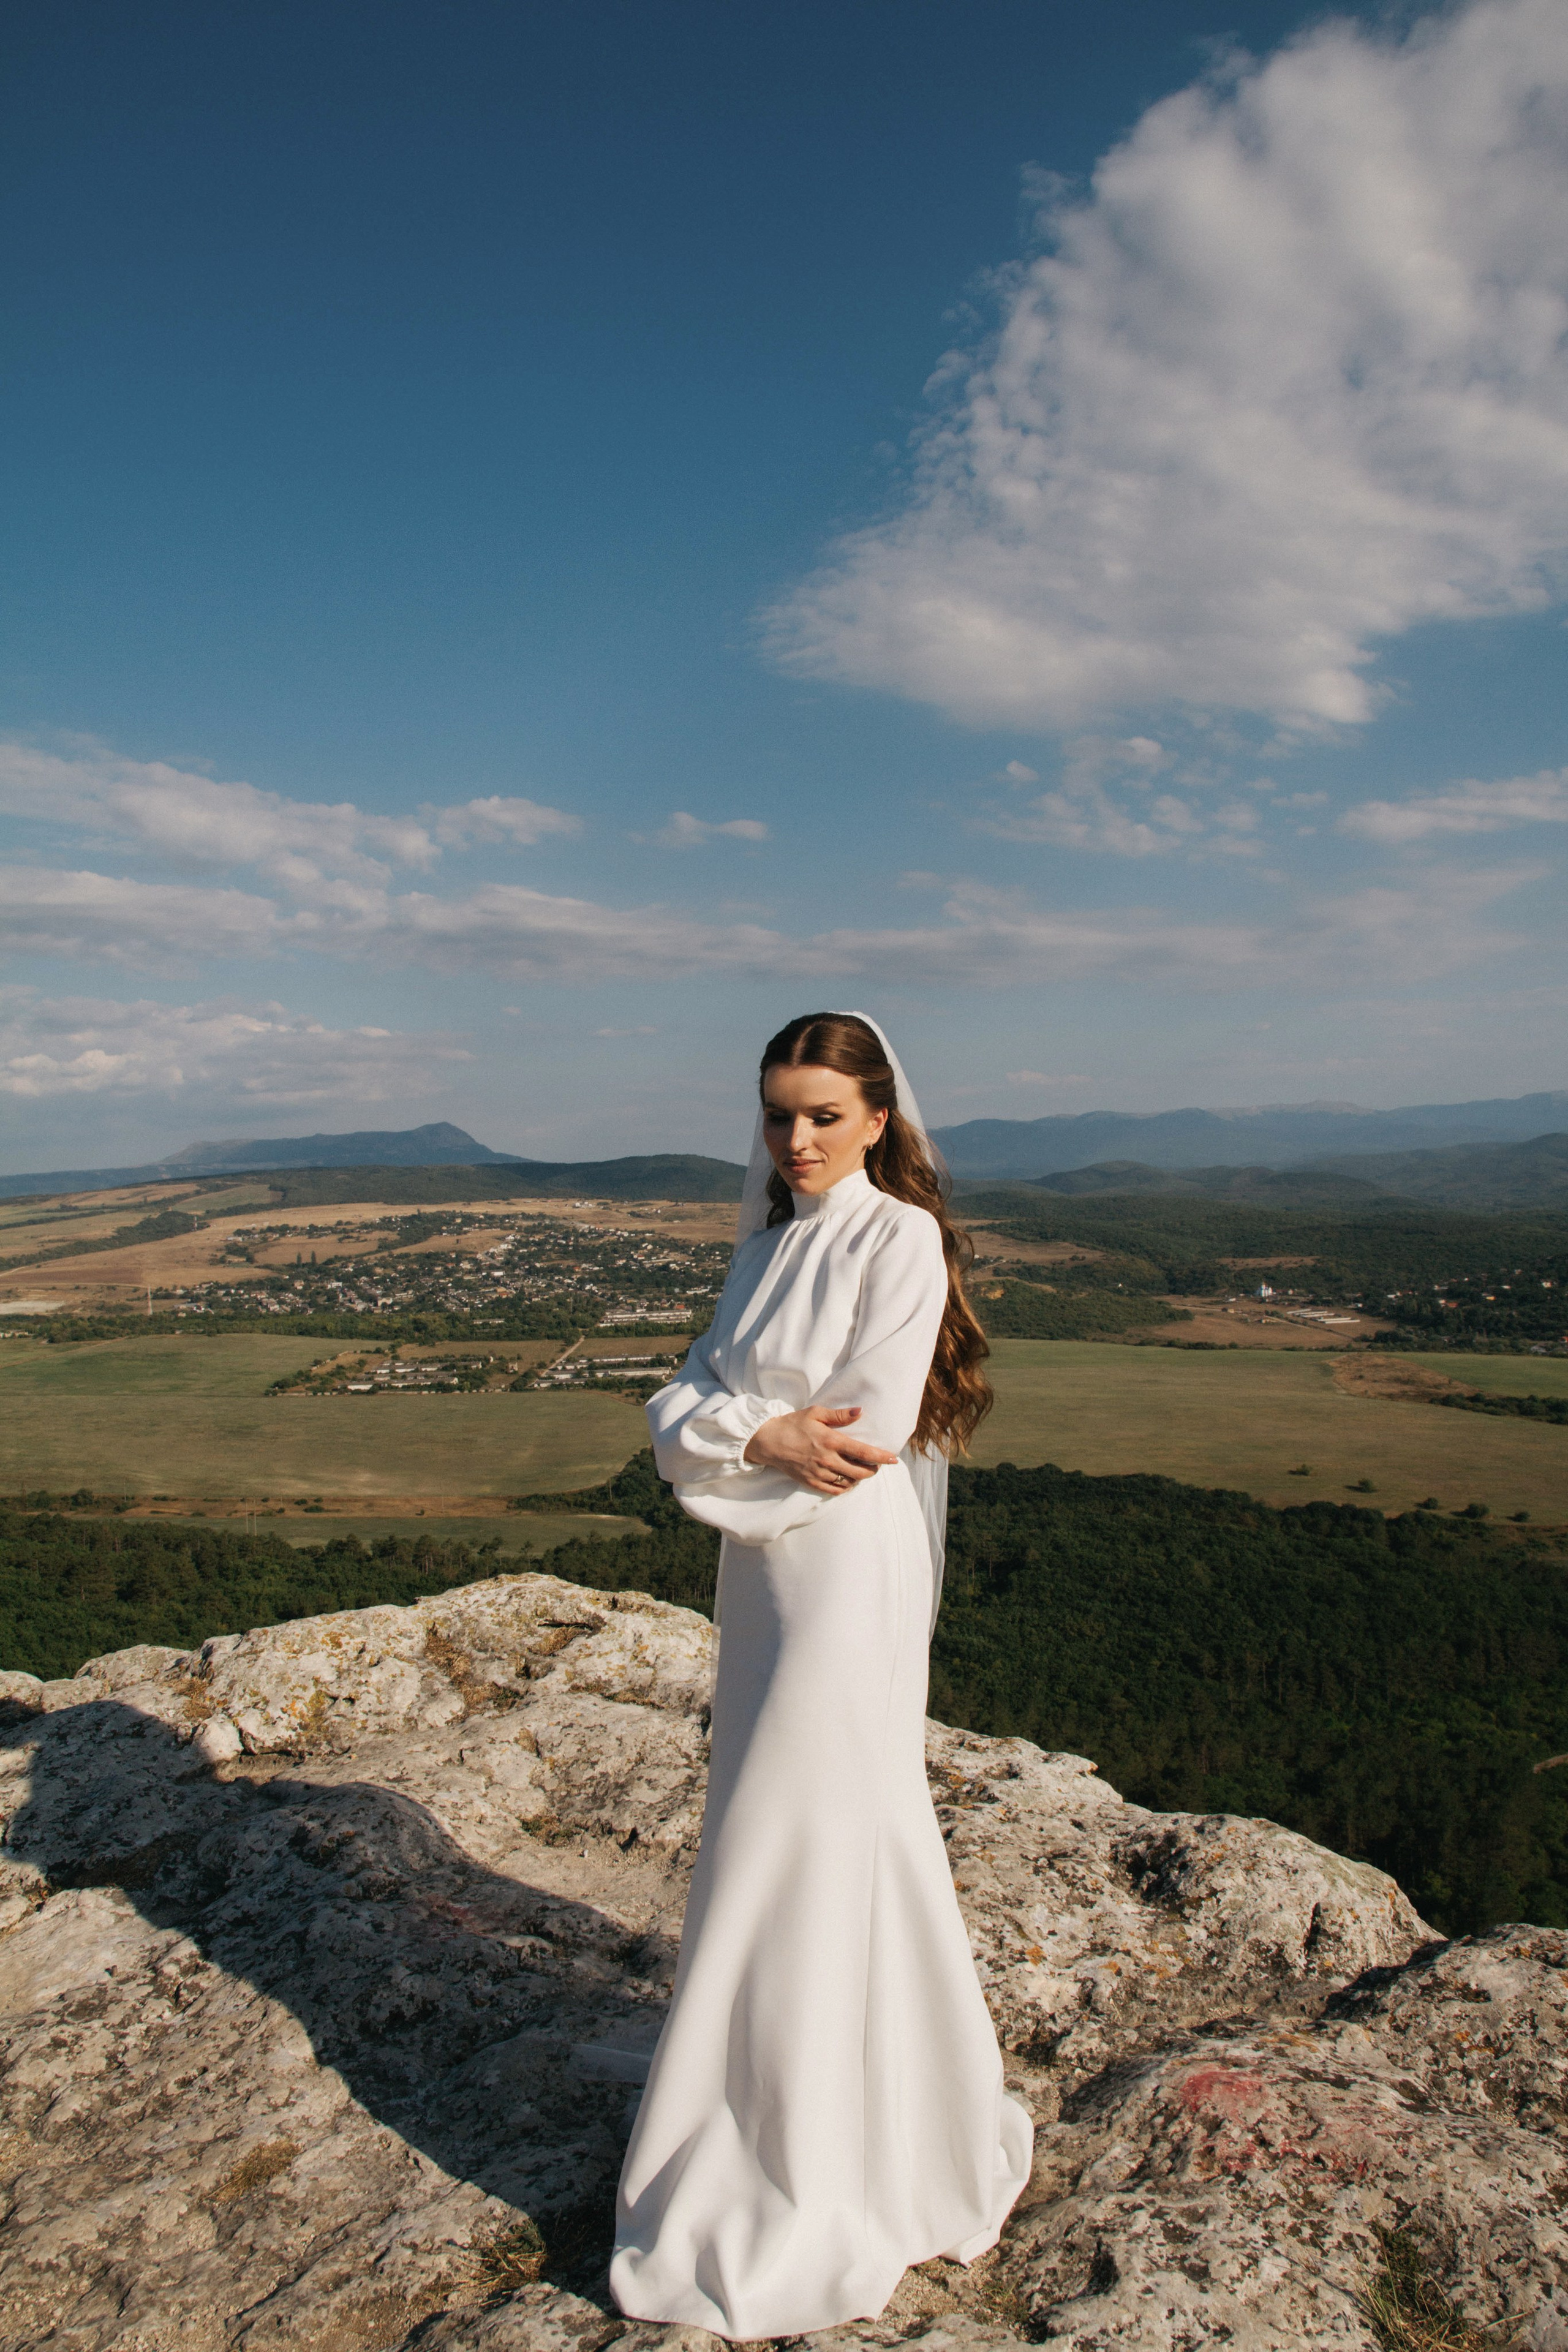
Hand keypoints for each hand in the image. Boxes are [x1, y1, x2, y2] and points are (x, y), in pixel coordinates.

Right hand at [743, 1405, 897, 1496]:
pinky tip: (848, 1481)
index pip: (863, 1451)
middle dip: (873, 1470)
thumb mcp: (815, 1413)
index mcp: (830, 1440)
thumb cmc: (793, 1424)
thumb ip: (840, 1415)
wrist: (768, 1441)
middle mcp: (827, 1459)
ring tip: (861, 1470)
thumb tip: (860, 1412)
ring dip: (859, 1478)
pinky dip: (845, 1487)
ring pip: (849, 1482)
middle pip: (860, 1471)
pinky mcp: (811, 1482)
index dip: (881, 1457)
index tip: (894, 1459)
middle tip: (876, 1465)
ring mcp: (819, 1473)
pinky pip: (835, 1491)